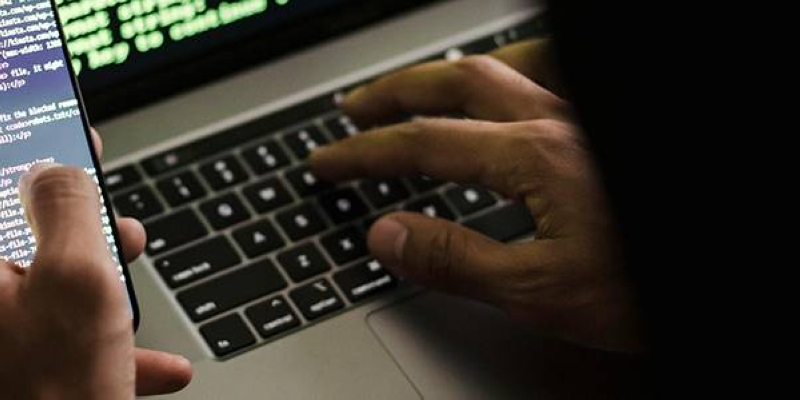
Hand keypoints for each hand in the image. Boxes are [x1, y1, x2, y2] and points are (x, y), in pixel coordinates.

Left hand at [0, 130, 190, 398]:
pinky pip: (65, 340)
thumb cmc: (55, 385)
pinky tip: (155, 364)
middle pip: (24, 237)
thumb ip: (70, 207)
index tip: (69, 135)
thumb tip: (60, 167)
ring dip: (105, 291)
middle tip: (117, 231)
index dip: (35, 153)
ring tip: (134, 303)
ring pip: (51, 290)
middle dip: (84, 234)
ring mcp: (4, 336)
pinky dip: (109, 346)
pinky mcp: (23, 369)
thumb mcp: (78, 278)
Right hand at [311, 40, 643, 352]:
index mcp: (535, 157)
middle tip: (355, 111)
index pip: (425, 145)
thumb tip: (387, 235)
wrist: (729, 276)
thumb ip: (459, 260)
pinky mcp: (599, 131)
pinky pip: (548, 76)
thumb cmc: (644, 284)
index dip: (366, 153)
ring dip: (447, 75)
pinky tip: (503, 90)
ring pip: (503, 67)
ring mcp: (583, 119)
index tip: (327, 161)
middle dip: (395, 95)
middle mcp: (558, 122)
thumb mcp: (543, 290)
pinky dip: (509, 74)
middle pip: (457, 84)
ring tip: (416, 89)